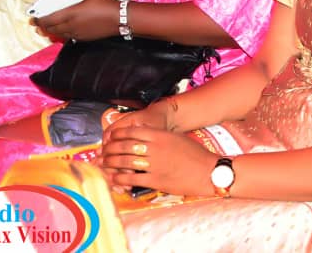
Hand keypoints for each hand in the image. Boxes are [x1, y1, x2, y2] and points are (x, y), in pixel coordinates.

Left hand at [33, 0, 118, 40]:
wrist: (120, 18)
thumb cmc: (106, 3)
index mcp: (71, 13)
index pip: (48, 19)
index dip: (38, 19)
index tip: (33, 17)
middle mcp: (71, 25)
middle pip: (51, 28)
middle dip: (42, 26)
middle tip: (37, 23)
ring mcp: (77, 33)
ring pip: (58, 34)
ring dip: (50, 30)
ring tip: (46, 27)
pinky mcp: (83, 38)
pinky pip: (67, 36)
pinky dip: (61, 33)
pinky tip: (62, 29)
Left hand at [100, 125, 216, 196]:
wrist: (208, 171)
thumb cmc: (195, 154)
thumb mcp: (177, 138)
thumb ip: (159, 137)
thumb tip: (141, 138)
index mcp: (161, 136)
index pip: (132, 131)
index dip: (118, 134)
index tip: (111, 137)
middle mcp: (156, 148)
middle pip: (125, 146)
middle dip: (110, 149)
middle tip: (103, 152)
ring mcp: (155, 164)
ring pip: (125, 162)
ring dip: (111, 163)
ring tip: (105, 164)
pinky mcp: (156, 180)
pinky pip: (132, 178)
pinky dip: (120, 178)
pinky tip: (115, 177)